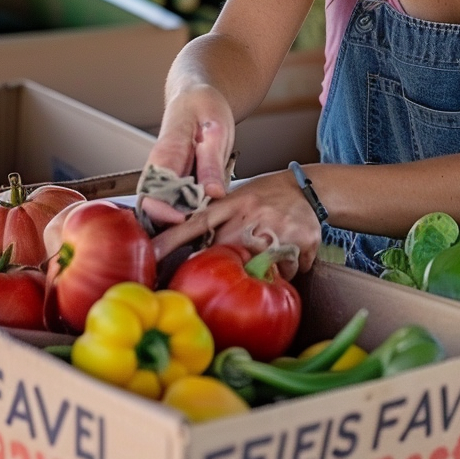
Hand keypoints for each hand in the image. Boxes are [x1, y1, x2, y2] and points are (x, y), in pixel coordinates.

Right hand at [140, 85, 235, 228]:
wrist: (195, 97)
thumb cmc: (204, 108)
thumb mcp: (216, 129)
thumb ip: (212, 162)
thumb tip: (212, 192)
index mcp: (166, 153)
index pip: (152, 190)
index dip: (163, 211)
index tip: (183, 220)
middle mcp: (158, 169)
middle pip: (152, 208)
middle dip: (170, 228)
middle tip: (199, 236)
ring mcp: (163, 178)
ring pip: (162, 210)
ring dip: (179, 225)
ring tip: (205, 233)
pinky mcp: (172, 183)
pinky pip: (174, 205)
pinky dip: (187, 216)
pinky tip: (205, 222)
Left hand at [151, 170, 321, 278]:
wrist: (306, 187)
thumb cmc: (265, 196)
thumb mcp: (238, 199)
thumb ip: (217, 222)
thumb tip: (184, 251)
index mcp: (233, 203)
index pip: (197, 223)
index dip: (172, 239)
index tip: (152, 254)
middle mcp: (254, 214)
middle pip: (231, 255)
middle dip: (234, 264)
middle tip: (243, 260)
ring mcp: (280, 227)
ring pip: (264, 270)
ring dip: (266, 270)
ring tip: (271, 250)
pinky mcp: (303, 239)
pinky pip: (291, 271)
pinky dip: (288, 268)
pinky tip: (288, 251)